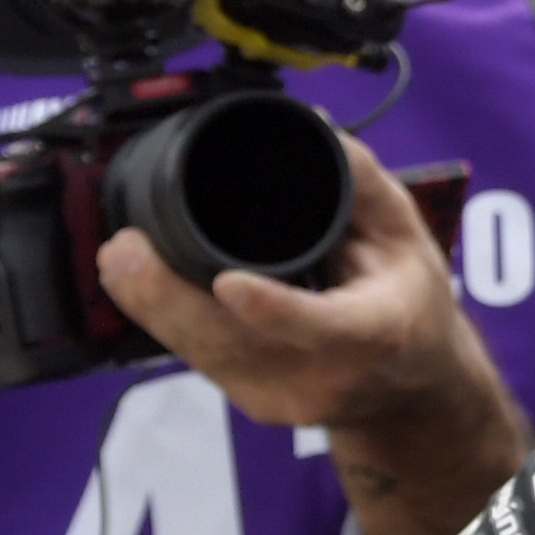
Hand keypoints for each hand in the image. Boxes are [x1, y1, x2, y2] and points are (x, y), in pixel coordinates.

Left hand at [99, 135, 528, 534]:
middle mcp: (324, 376)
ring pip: (206, 356)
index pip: (320, 327)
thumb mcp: (406, 236)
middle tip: (125, 251)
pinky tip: (142, 287)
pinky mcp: (253, 404)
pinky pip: (201, 360)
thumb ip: (362, 183)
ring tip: (120, 260)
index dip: (272, 308)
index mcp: (372, 332)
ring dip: (153, 308)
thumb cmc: (413, 306)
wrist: (414, 390)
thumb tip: (313, 130)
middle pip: (236, 343)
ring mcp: (284, 398)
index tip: (228, 283)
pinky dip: (170, 321)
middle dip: (169, 299)